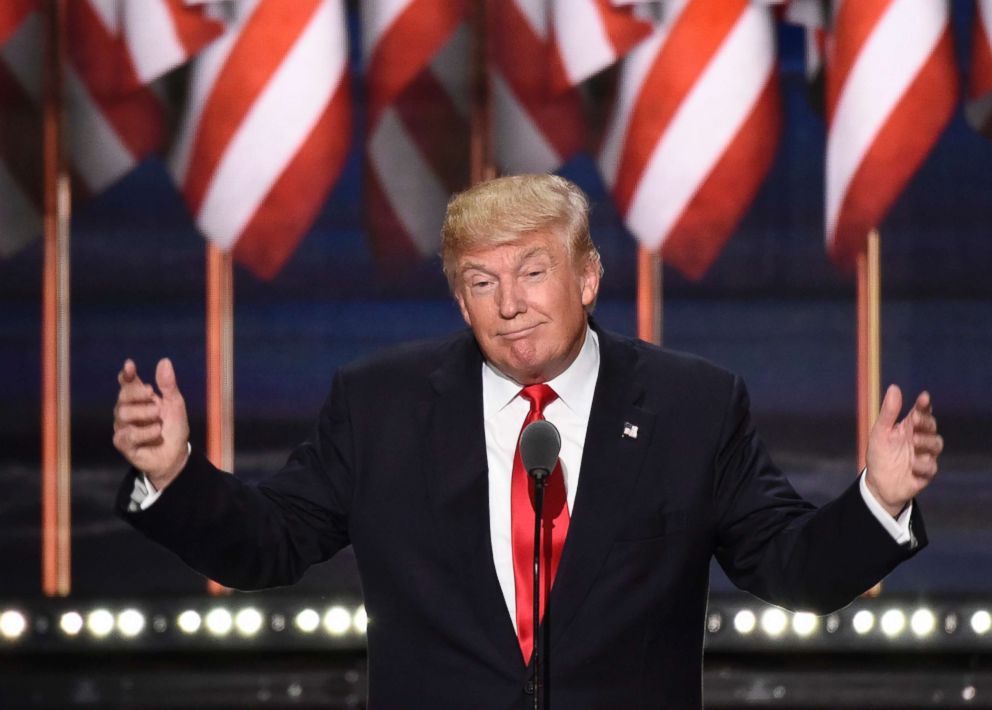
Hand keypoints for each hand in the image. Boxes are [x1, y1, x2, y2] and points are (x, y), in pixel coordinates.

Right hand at [113, 358, 189, 490]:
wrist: (176, 455)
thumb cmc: (173, 428)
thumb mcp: (175, 404)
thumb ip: (168, 385)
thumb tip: (164, 361)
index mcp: (139, 399)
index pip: (127, 383)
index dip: (126, 374)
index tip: (130, 366)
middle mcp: (127, 411)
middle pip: (122, 396)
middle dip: (136, 393)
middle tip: (152, 394)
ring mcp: (123, 427)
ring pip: (123, 414)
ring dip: (144, 414)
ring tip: (158, 420)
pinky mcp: (123, 444)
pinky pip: (128, 434)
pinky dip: (145, 433)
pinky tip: (156, 433)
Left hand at [865, 385, 942, 517]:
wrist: (878, 484)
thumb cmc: (880, 455)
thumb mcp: (880, 432)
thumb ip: (888, 412)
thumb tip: (894, 388)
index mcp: (908, 427)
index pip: (921, 412)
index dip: (924, 405)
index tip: (924, 398)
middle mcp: (919, 439)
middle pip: (931, 427)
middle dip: (926, 422)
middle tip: (915, 421)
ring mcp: (924, 456)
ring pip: (936, 445)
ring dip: (926, 442)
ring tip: (914, 442)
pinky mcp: (925, 473)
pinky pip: (931, 467)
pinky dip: (923, 465)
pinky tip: (913, 465)